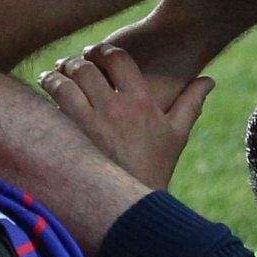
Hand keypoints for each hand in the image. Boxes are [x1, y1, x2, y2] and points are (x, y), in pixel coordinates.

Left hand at [40, 42, 212, 192]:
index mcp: (142, 102)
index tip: (95, 52)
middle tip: (69, 63)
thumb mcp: (177, 134)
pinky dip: (48, 93)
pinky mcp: (73, 138)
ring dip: (56, 74)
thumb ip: (191, 102)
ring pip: (64, 82)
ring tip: (53, 75)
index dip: (104, 50)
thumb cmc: (156, 166)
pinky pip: (53, 103)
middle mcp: (116, 108)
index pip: (119, 59)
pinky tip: (47, 95)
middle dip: (75, 60)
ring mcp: (92, 123)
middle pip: (86, 66)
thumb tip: (209, 79)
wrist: (135, 206)